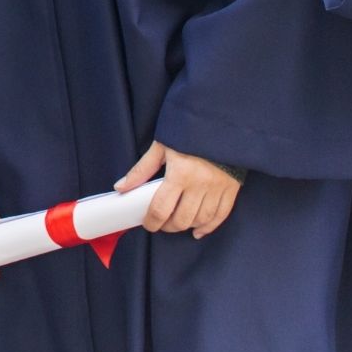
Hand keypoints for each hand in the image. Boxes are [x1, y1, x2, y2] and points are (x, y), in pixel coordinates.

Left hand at [116, 142, 241, 238]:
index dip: (152, 221)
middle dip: (168, 226)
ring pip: (201, 219)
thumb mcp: (161, 146)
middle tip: (160, 223)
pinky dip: (209, 227)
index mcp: (180, 173)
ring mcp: (217, 188)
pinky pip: (221, 215)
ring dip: (186, 226)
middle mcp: (200, 184)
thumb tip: (121, 187)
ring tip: (176, 223)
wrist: (220, 120)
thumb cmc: (187, 132)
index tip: (148, 224)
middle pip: (181, 219)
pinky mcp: (231, 188)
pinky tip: (198, 231)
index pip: (161, 209)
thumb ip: (141, 170)